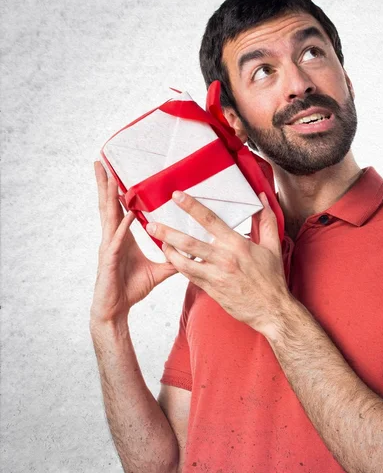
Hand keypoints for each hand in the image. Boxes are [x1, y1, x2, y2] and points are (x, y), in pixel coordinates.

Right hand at [90, 161, 176, 323]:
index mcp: (121, 238)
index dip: (118, 192)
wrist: (116, 309)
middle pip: (109, 206)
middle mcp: (113, 238)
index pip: (120, 209)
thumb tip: (191, 254)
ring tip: (109, 178)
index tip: (118, 173)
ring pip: (108, 217)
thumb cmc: (131, 289)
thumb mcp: (158, 271)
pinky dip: (122, 226)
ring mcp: (109, 247)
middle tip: (101, 163)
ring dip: (109, 197)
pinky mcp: (109, 260)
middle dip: (105, 185)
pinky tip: (127, 214)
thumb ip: (173, 260)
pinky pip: (116, 239)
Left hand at [147, 190, 289, 334]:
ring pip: (184, 262)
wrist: (270, 309)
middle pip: (189, 242)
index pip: (210, 220)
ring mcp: (215, 276)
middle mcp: (223, 258)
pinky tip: (173, 258)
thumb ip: (266, 220)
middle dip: (168, 232)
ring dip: (168, 251)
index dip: (192, 207)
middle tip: (151, 225)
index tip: (177, 197)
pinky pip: (189, 275)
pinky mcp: (211, 289)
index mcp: (237, 244)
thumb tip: (263, 198)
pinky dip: (179, 266)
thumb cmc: (272, 279)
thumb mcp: (273, 247)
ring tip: (159, 241)